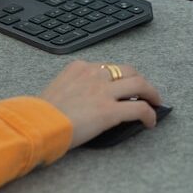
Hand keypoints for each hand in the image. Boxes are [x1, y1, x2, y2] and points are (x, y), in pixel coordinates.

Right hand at [38, 60, 162, 148]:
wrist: (36, 125)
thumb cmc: (40, 114)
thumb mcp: (56, 90)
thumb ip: (73, 87)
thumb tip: (87, 100)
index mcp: (79, 67)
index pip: (107, 67)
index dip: (120, 77)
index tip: (125, 85)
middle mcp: (93, 74)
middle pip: (128, 70)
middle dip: (140, 80)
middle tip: (147, 92)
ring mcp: (103, 92)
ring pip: (139, 84)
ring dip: (152, 93)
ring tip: (156, 103)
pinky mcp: (110, 111)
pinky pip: (139, 108)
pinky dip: (149, 114)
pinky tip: (150, 122)